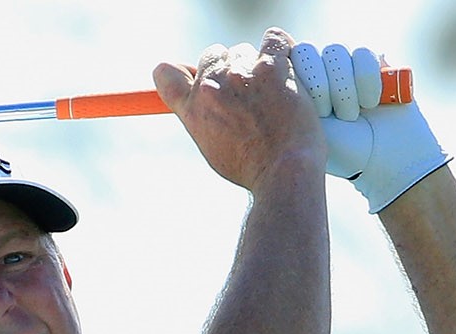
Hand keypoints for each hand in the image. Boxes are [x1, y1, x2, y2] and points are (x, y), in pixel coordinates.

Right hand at [153, 29, 325, 194]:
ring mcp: (240, 74)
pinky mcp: (272, 66)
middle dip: (230, 69)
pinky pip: (273, 39)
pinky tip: (288, 66)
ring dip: (258, 65)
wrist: (283, 173)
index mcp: (192, 108)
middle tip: (251, 94)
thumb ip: (202, 117)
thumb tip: (202, 97)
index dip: (185, 72)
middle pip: (214, 56)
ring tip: (275, 94)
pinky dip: (281, 48)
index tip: (199, 77)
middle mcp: (211, 86)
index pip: (167, 74)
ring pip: (245, 50)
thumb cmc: (252, 167)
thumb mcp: (212, 148)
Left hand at [290, 42, 450, 212]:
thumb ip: (284, 93)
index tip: (311, 112)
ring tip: (351, 116)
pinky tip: (371, 103)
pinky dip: (367, 81)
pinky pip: (363, 54)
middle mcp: (318, 71)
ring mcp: (345, 64)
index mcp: (294, 87)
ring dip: (344, 89)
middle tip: (330, 116)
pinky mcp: (374, 62)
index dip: (299, 82)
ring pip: (334, 51)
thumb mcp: (303, 125)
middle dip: (320, 87)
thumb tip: (270, 58)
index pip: (284, 60)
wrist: (383, 161)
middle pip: (306, 51)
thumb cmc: (338, 150)